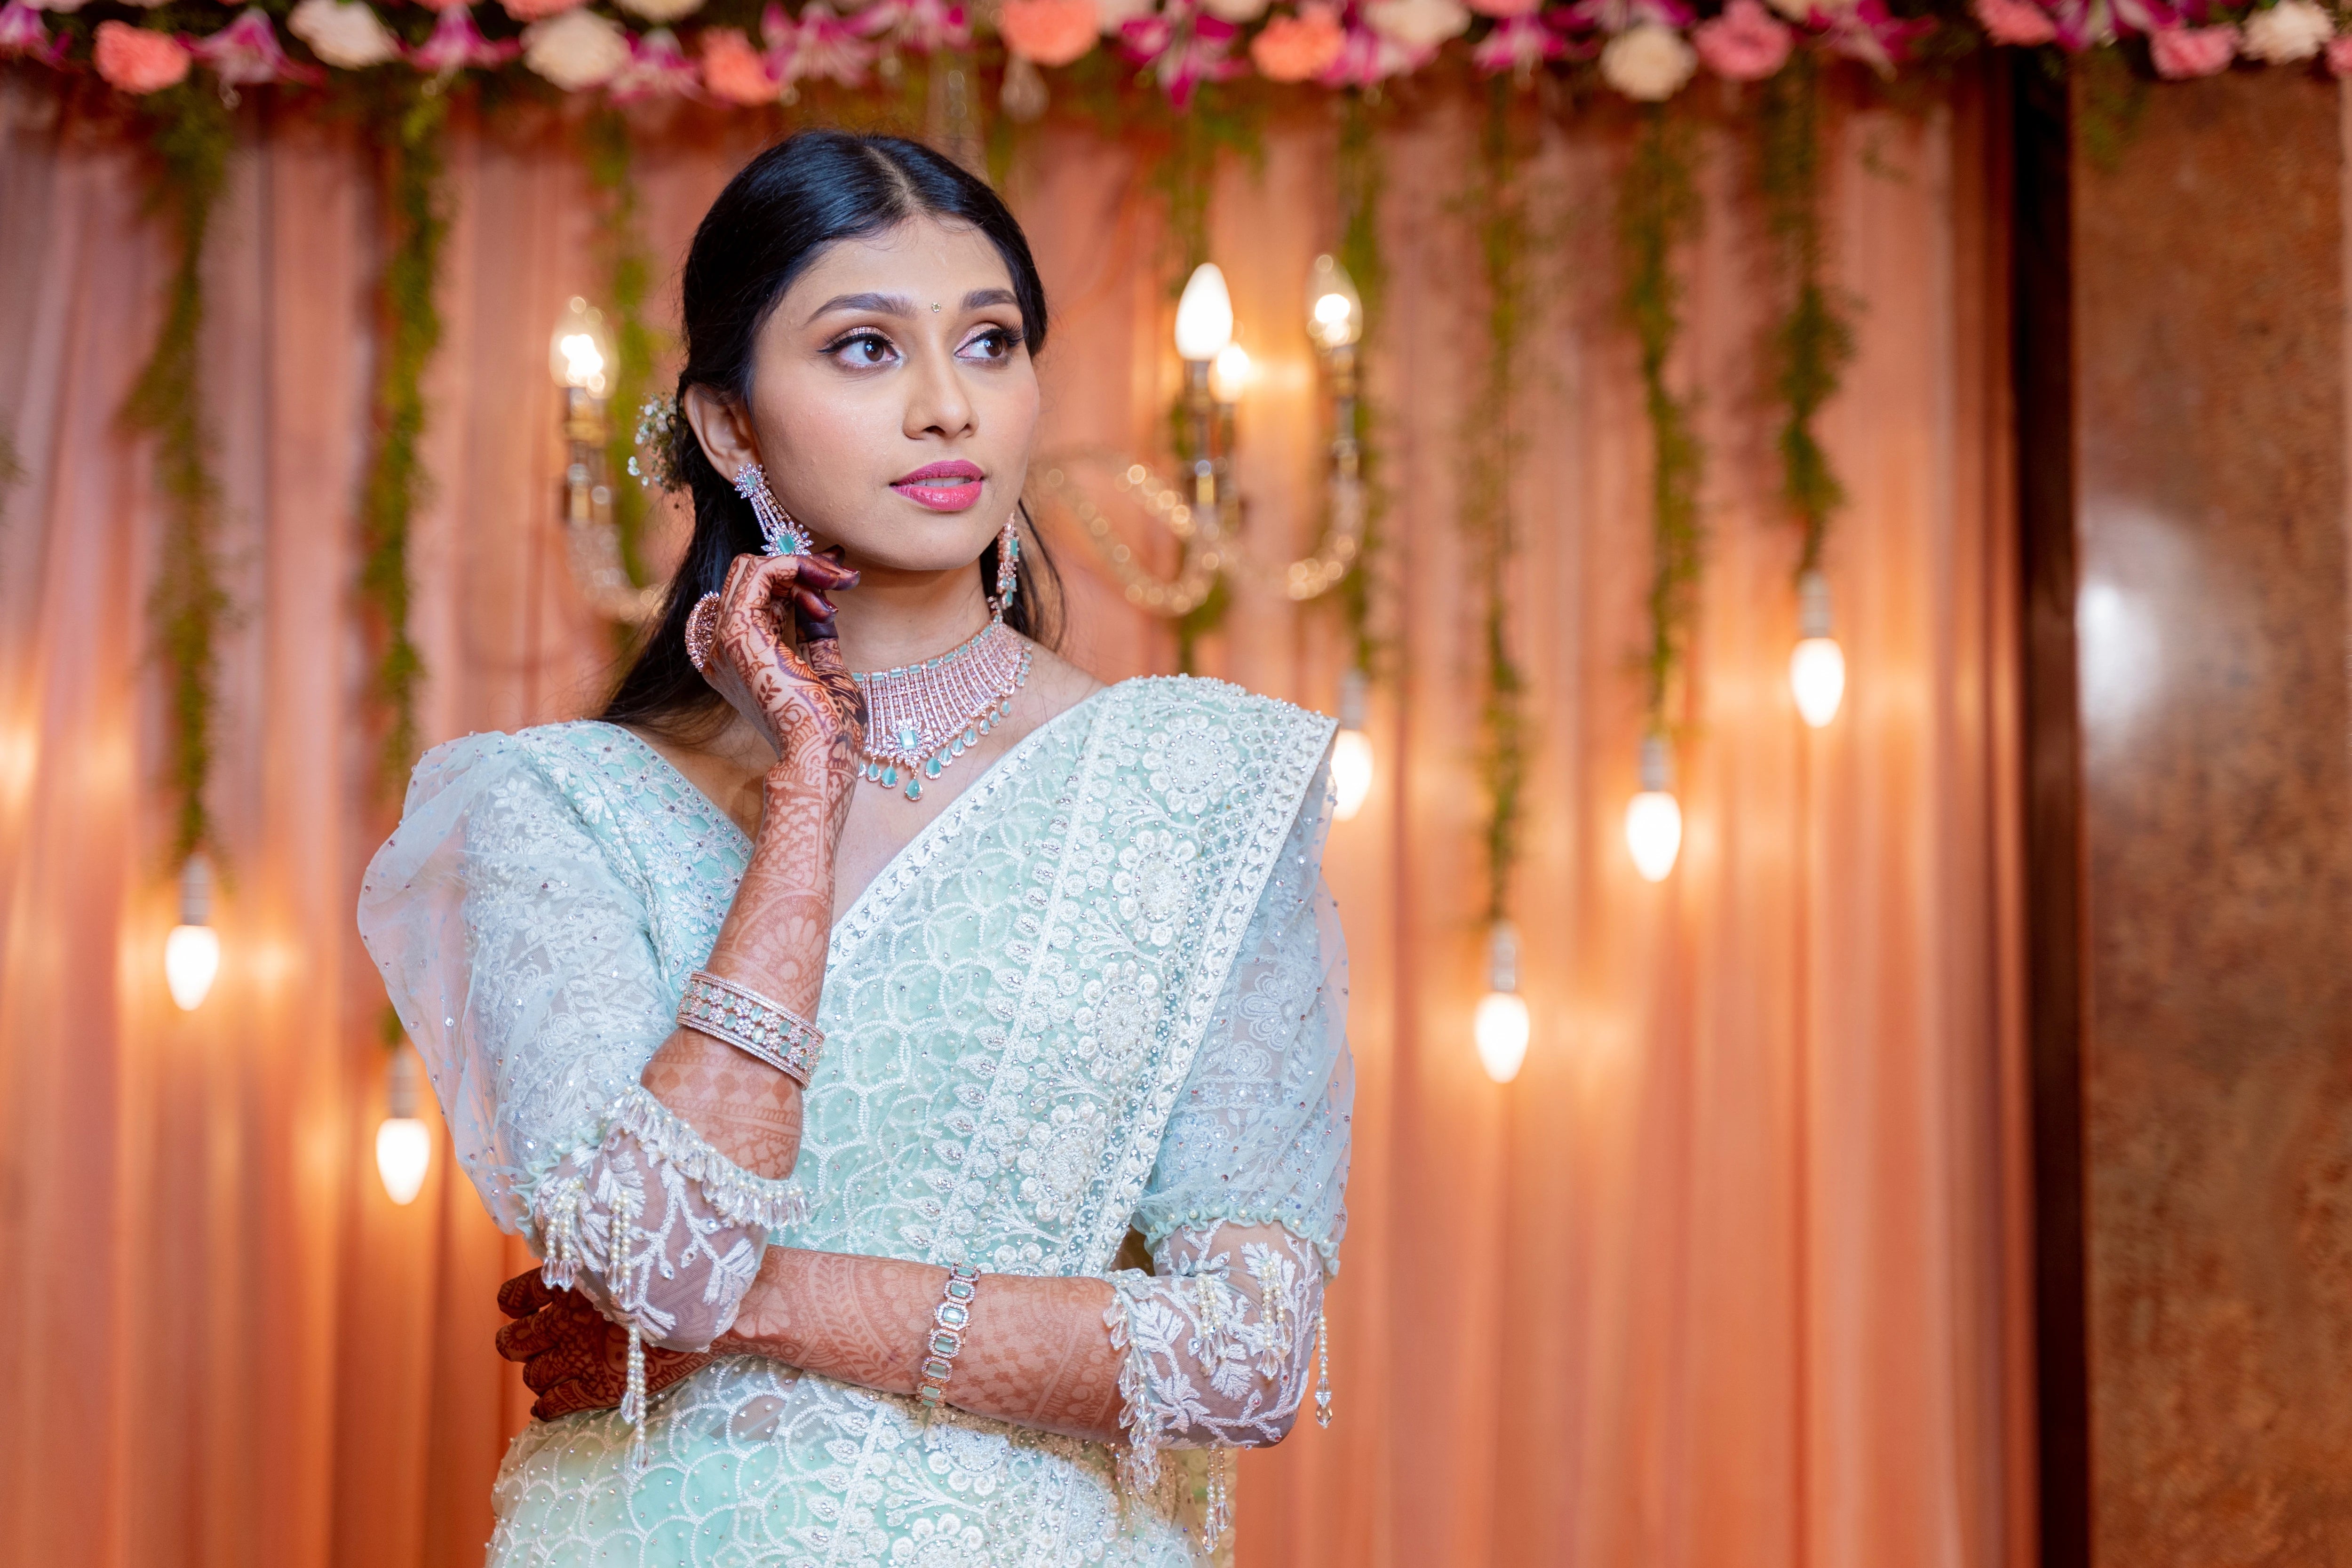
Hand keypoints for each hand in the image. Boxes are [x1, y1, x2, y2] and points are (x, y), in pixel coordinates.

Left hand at [494, 1270, 711, 1421]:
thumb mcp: (625, 1260)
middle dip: (516, 1343)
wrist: (710, 1310)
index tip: (523, 1307)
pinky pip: (552, 1405)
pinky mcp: (596, 1388)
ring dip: (537, 1373)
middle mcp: (564, 1321)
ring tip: (549, 1371)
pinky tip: (547, 1406)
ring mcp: (578, 1358)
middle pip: (513, 1341)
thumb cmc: (672, 1277)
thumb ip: (594, 1266)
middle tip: (528, 1343)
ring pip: (531, 1375)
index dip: (514, 1305)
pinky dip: (545, 1407)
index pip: (514, 1297)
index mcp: (569, 1284)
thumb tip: (576, 1267)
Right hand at [701, 552, 866, 789]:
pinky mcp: (738, 633)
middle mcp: (721, 647)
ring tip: (839, 585)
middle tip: (841, 576)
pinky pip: (759, 573)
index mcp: (738, 658)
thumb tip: (821, 602)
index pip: (754, 596)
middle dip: (800, 566)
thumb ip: (816, 635)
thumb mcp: (825, 669)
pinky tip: (826, 586)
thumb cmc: (828, 726)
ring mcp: (724, 639)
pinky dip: (795, 566)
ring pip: (751, 568)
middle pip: (748, 576)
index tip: (836, 577)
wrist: (822, 752)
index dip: (795, 576)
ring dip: (803, 566)